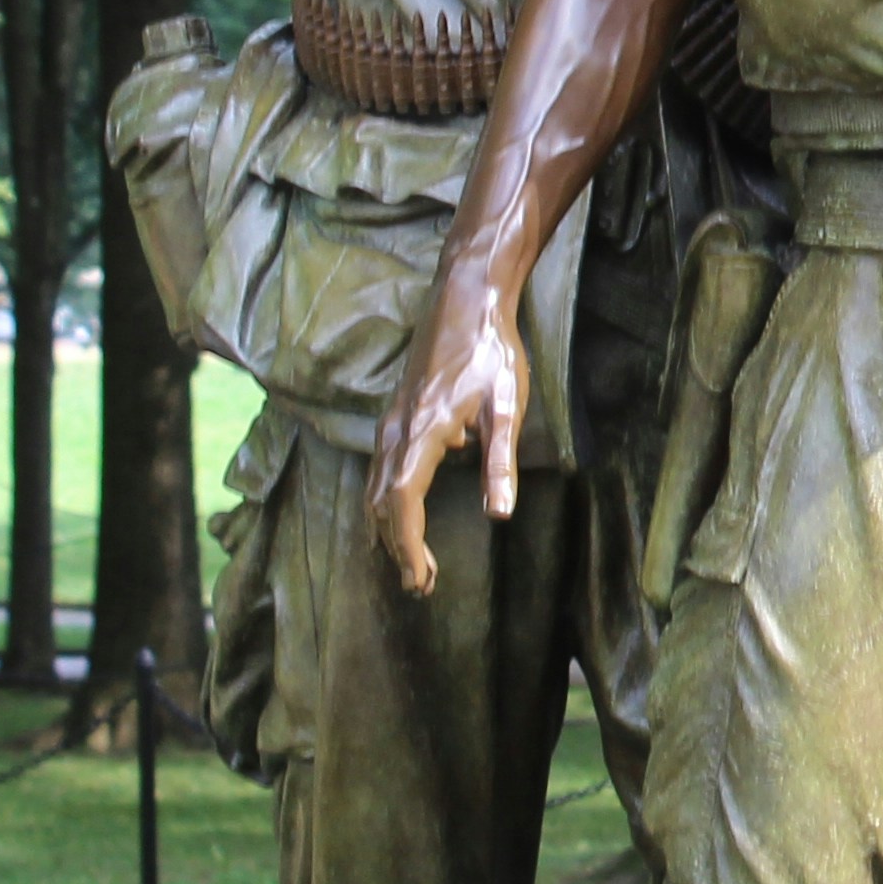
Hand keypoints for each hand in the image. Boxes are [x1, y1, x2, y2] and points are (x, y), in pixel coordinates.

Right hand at [370, 277, 529, 595]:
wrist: (465, 298)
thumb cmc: (491, 350)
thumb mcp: (507, 405)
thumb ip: (500, 461)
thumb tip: (499, 514)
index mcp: (421, 433)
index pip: (402, 504)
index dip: (408, 548)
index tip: (421, 581)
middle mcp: (394, 432)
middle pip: (381, 504)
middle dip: (397, 548)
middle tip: (421, 585)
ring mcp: (389, 422)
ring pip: (374, 488)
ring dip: (389, 529)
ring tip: (413, 562)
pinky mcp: (393, 415)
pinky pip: (378, 470)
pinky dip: (385, 503)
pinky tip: (404, 514)